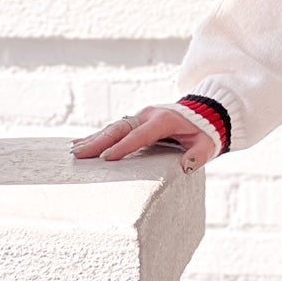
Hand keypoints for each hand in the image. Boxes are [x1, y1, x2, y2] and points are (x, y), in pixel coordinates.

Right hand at [72, 105, 218, 173]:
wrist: (206, 113)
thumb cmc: (205, 132)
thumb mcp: (207, 144)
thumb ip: (198, 155)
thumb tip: (186, 167)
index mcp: (163, 120)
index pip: (140, 135)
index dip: (123, 147)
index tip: (106, 158)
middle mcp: (147, 116)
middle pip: (119, 129)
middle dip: (98, 142)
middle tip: (79, 155)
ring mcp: (139, 116)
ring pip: (112, 127)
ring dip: (93, 139)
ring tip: (74, 151)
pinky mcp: (135, 120)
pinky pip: (114, 128)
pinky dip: (97, 136)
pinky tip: (79, 143)